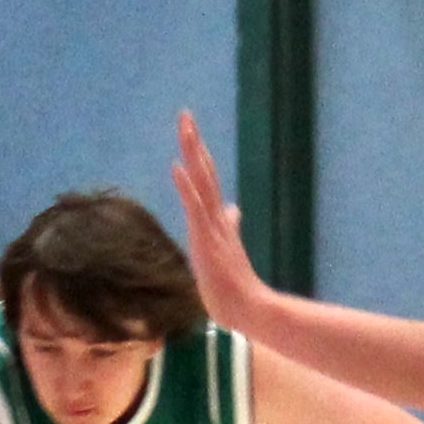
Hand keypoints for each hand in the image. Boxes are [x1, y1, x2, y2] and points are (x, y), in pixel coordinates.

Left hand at [169, 112, 273, 328]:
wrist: (246, 309)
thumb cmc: (233, 284)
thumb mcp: (225, 247)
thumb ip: (230, 225)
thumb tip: (234, 208)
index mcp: (217, 218)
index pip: (206, 178)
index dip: (197, 154)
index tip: (189, 130)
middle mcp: (216, 216)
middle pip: (205, 171)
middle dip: (194, 143)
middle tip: (185, 114)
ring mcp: (213, 226)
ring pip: (202, 182)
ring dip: (193, 154)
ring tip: (185, 128)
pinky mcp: (207, 239)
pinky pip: (195, 208)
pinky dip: (186, 187)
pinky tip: (177, 168)